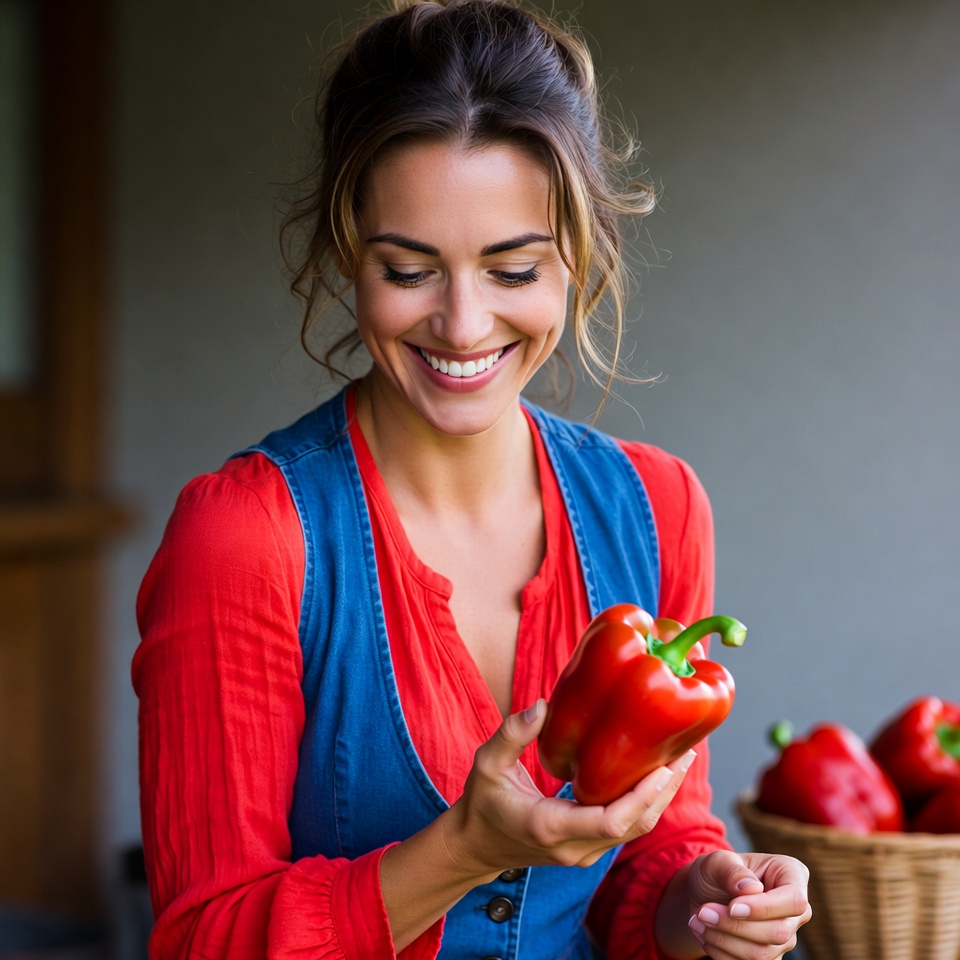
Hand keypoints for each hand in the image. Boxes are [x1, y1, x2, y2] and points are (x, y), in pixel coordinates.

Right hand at [446, 699, 696, 877]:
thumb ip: (512, 734)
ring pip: (635, 830)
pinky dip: (646, 802)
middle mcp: (573, 847)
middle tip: (685, 751)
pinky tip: (657, 774)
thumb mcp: (487, 763)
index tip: (662, 767)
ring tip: (680, 759)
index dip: (641, 796)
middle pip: (634, 826)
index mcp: (550, 827)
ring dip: (660, 797)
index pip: (609, 821)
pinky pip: (626, 828)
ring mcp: (583, 853)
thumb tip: (542, 706)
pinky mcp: (589, 849)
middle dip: (663, 790)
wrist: (474, 846)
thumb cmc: (481, 802)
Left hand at [684, 850, 811, 958]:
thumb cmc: (715, 872)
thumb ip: (733, 871)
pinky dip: (722, 954)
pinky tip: (704, 935)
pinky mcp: (771, 957)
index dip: (764, 908)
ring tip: (697, 921)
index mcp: (791, 875)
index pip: (794, 900)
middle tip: (702, 912)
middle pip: (778, 932)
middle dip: (734, 926)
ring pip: (763, 954)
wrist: (703, 896)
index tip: (732, 907)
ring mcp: (786, 937)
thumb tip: (751, 888)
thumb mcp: (717, 861)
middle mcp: (795, 910)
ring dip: (723, 940)